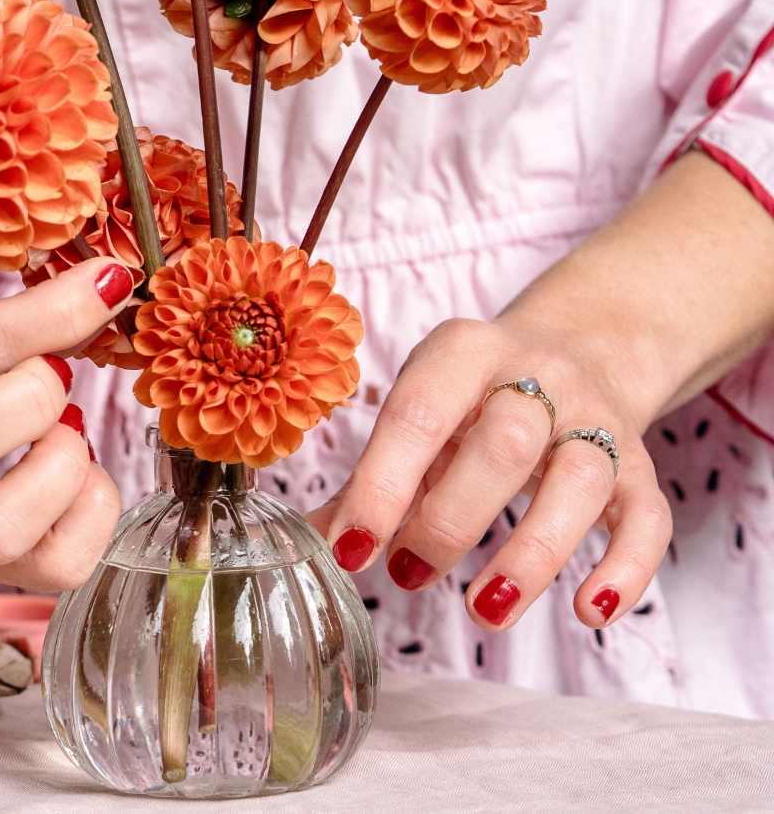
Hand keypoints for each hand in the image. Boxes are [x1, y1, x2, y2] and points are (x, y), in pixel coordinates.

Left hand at [309, 317, 671, 629]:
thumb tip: (312, 542)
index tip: (350, 551)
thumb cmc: (473, 398)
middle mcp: (538, 375)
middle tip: (409, 573)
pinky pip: (647, 517)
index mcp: (463, 352)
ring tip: (485, 609)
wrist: (581, 348)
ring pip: (580, 480)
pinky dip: (626, 569)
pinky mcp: (641, 465)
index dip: (381, 486)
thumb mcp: (416, 414)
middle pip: (505, 444)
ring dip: (532, 553)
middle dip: (451, 521)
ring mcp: (597, 418)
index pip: (418, 415)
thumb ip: (368, 480)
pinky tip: (590, 612)